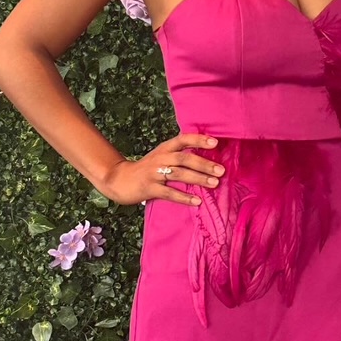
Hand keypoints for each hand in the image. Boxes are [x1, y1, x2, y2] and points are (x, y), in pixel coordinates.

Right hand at [99, 133, 223, 206]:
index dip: (199, 140)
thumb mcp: (160, 156)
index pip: (183, 139)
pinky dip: (184, 197)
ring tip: (214, 183)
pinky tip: (197, 201)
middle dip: (204, 164)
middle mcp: (160, 158)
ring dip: (198, 179)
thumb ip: (178, 154)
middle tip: (221, 170)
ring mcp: (154, 173)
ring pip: (179, 174)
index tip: (215, 142)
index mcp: (164, 148)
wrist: (119, 179)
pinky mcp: (149, 188)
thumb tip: (205, 155)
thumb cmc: (146, 168)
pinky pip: (170, 193)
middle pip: (184, 158)